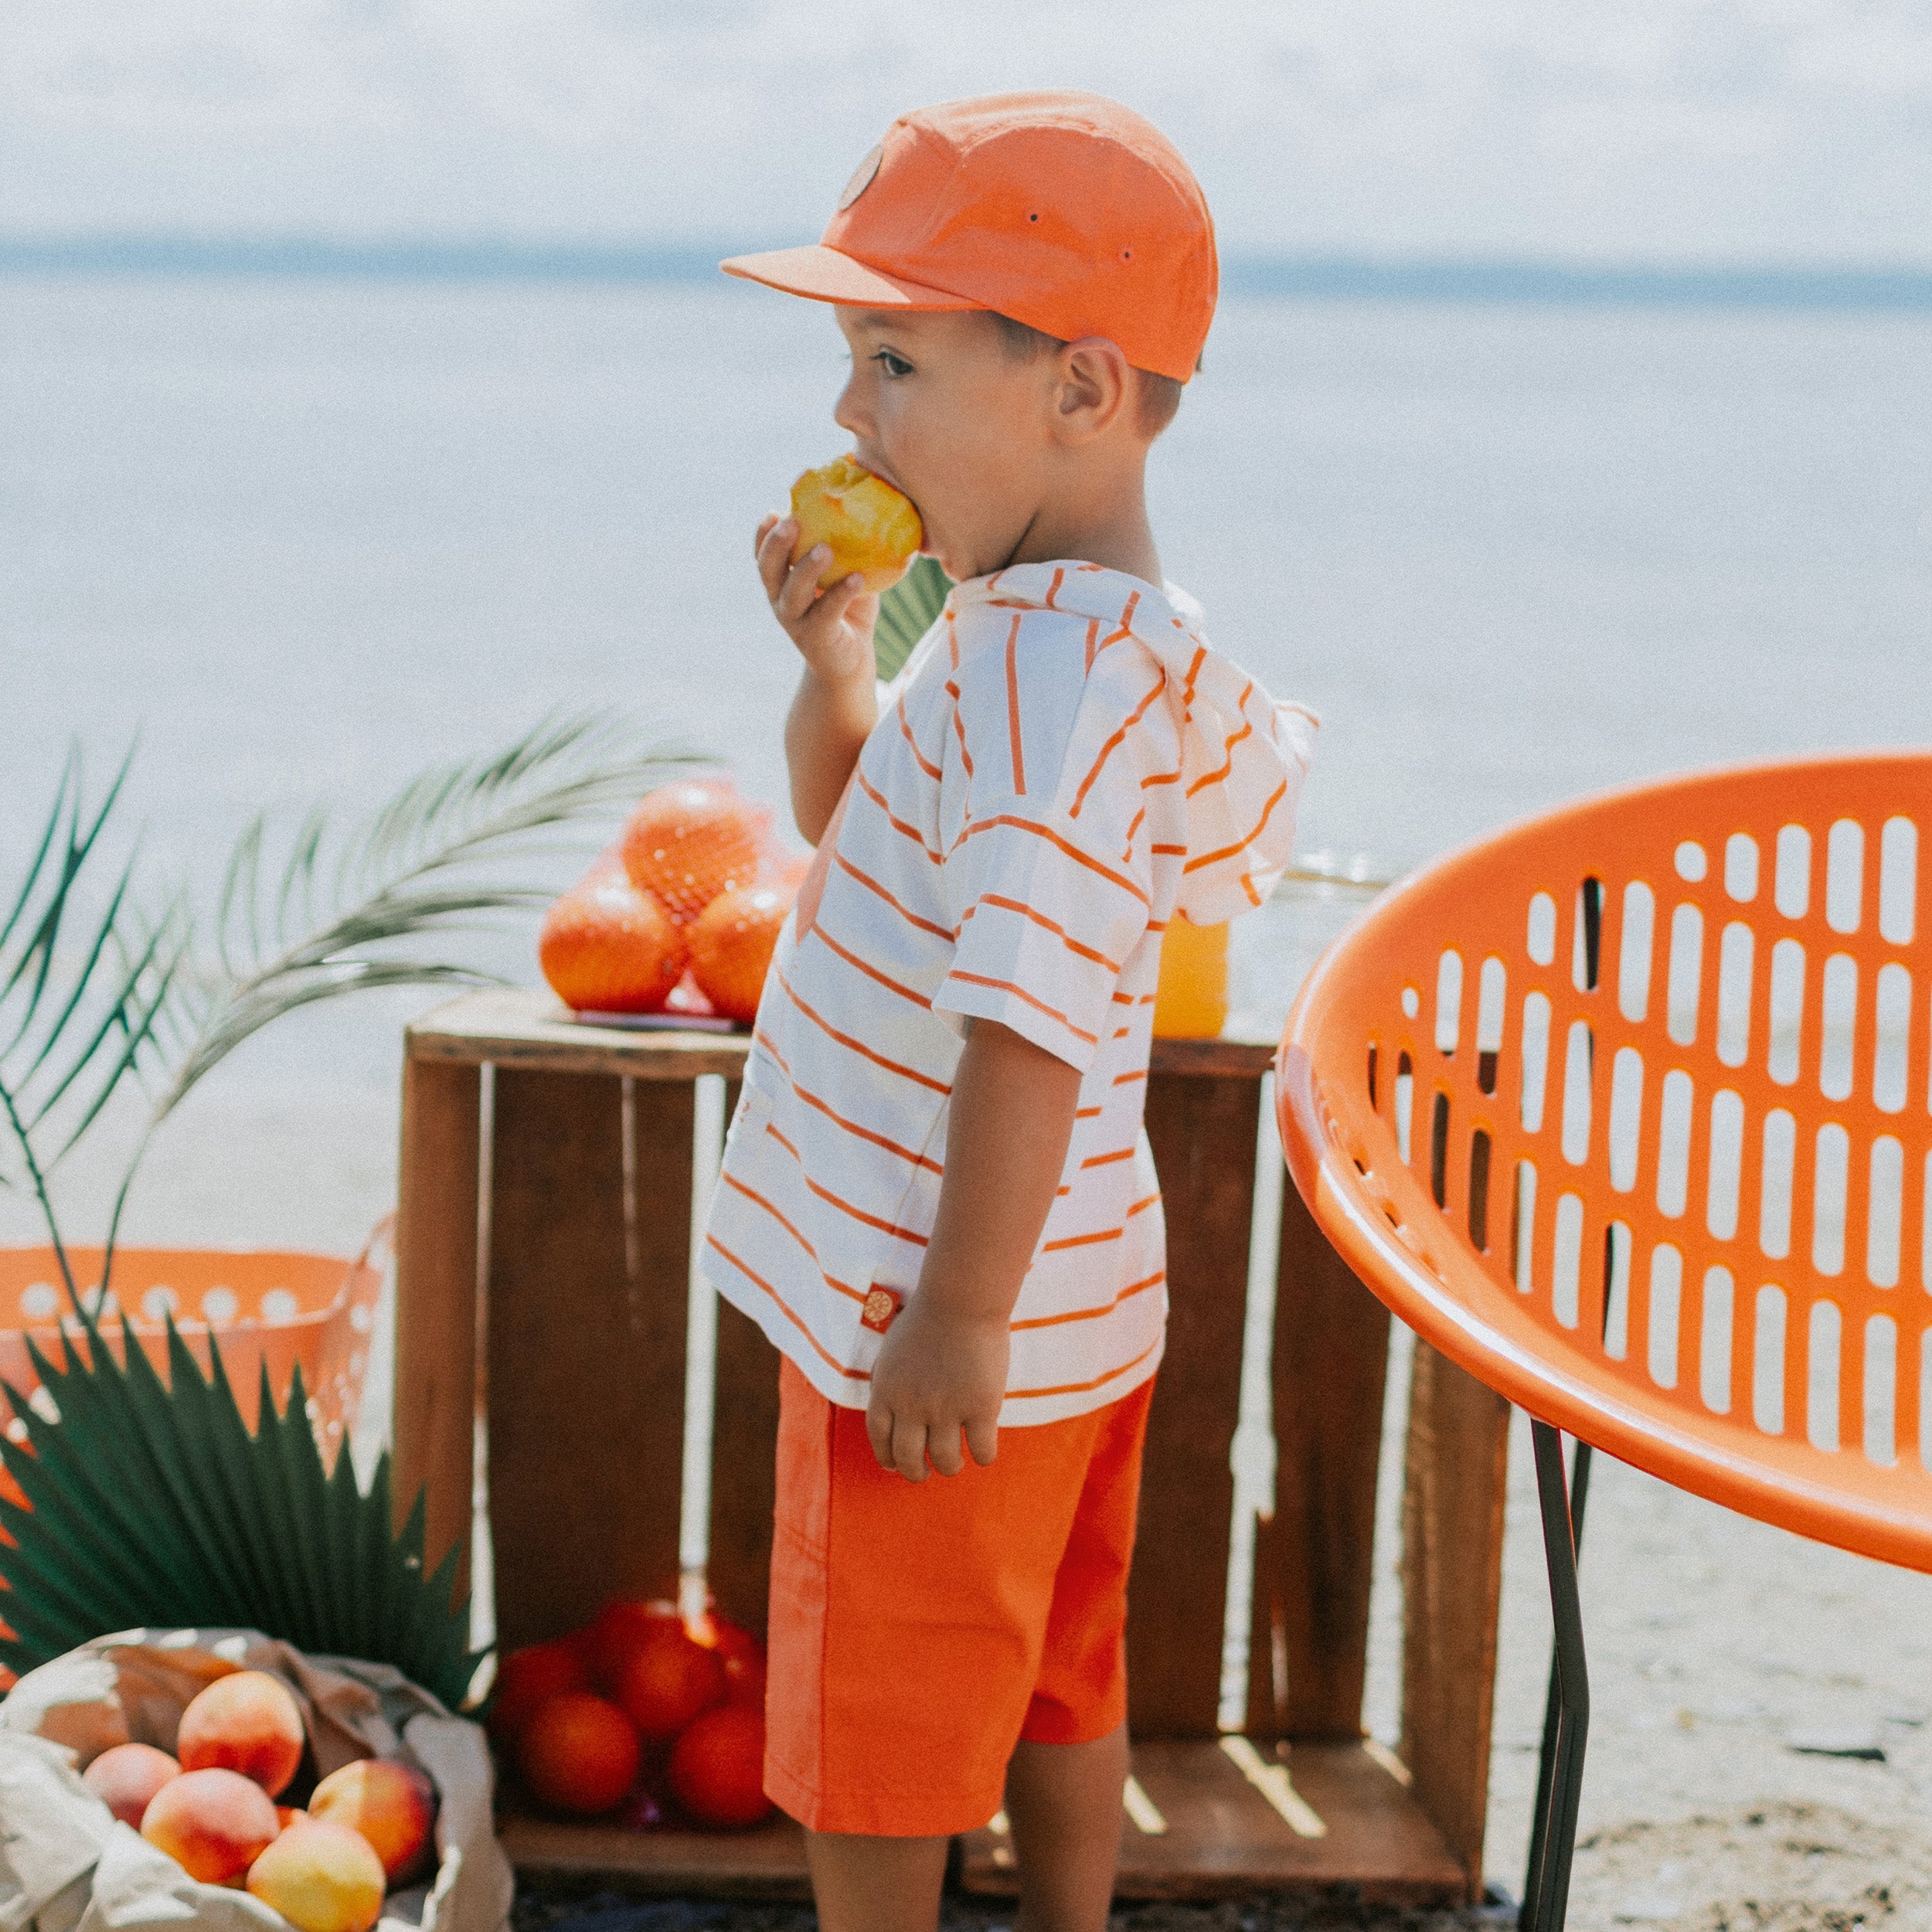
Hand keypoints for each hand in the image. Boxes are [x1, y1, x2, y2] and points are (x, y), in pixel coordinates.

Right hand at [756, 514, 877, 691]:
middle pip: (768, 570)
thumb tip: (868, 509)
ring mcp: (796, 621)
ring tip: (825, 548)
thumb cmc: (848, 610)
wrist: (850, 661)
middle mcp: (782, 601)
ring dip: (806, 568)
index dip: (763, 536)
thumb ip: (846, 550)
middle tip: (791, 522)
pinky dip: (841, 594)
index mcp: (782, 583)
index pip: (764, 556)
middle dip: (776, 545)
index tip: (772, 512)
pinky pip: (826, 612)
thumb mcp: (843, 575)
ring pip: (793, 592)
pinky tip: (857, 578)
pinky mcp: (817, 638)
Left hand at [865, 1297, 1007, 1481]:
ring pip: (945, 1461)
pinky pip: (982, 1450)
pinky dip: (982, 1456)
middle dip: (916, 1473)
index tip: (896, 1466)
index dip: (888, 1459)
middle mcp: (912, 1406)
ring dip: (949, 1466)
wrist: (961, 1300)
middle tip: (926, 1472)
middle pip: (908, 1459)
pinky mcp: (981, 1407)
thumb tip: (884, 1410)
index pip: (880, 1440)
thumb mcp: (891, 1351)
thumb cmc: (928, 1318)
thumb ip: (886, 1382)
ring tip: (955, 1460)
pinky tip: (984, 1449)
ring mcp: (947, 1409)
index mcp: (887, 1392)